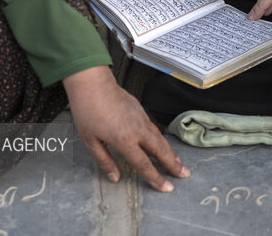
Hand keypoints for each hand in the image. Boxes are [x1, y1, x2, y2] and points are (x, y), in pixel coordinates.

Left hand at [63, 66, 189, 191]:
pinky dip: (162, 139)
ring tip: (178, 162)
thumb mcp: (89, 140)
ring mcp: (140, 118)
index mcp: (124, 140)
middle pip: (160, 151)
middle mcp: (137, 130)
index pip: (144, 164)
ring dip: (170, 152)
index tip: (166, 188)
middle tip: (184, 174)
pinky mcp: (140, 110)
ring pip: (160, 138)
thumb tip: (115, 177)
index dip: (156, 178)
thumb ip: (104, 160)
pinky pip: (154, 128)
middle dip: (173, 165)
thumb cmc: (87, 110)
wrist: (92, 83)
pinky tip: (161, 144)